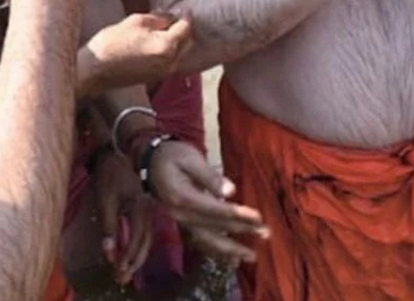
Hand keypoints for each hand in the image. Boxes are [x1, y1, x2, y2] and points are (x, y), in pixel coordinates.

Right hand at [80, 13, 192, 96]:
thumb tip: (172, 16)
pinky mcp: (154, 78)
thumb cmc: (112, 43)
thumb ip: (159, 18)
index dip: (185, 16)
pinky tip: (159, 42)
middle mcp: (169, 62)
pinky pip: (170, 62)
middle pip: (187, 43)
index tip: (183, 9)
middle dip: (184, 29)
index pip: (185, 29)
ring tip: (167, 28)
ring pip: (180, 54)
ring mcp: (163, 73)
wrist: (94, 70)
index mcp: (167, 46)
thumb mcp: (136, 21)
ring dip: (178, 41)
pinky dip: (170, 51)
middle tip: (177, 17)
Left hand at [91, 152, 153, 284]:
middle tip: (123, 279)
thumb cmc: (109, 174)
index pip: (137, 241)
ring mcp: (150, 206)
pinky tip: (133, 250)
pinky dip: (139, 242)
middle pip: (145, 242)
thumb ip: (109, 227)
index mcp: (141, 208)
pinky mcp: (146, 204)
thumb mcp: (105, 201)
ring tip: (128, 270)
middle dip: (134, 262)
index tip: (118, 273)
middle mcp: (150, 209)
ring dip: (137, 255)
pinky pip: (146, 228)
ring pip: (147, 237)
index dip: (128, 259)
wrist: (117, 150)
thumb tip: (110, 253)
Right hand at [146, 141, 267, 267]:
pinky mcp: (183, 223)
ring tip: (251, 257)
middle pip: (213, 229)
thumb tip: (230, 192)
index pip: (214, 211)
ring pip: (207, 240)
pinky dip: (218, 250)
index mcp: (181, 197)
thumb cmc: (172, 155)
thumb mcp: (191, 158)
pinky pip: (201, 240)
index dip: (236, 215)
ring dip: (230, 249)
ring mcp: (180, 221)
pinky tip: (233, 258)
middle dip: (239, 233)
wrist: (149, 161)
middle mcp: (180, 215)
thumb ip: (210, 177)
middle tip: (265, 235)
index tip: (258, 217)